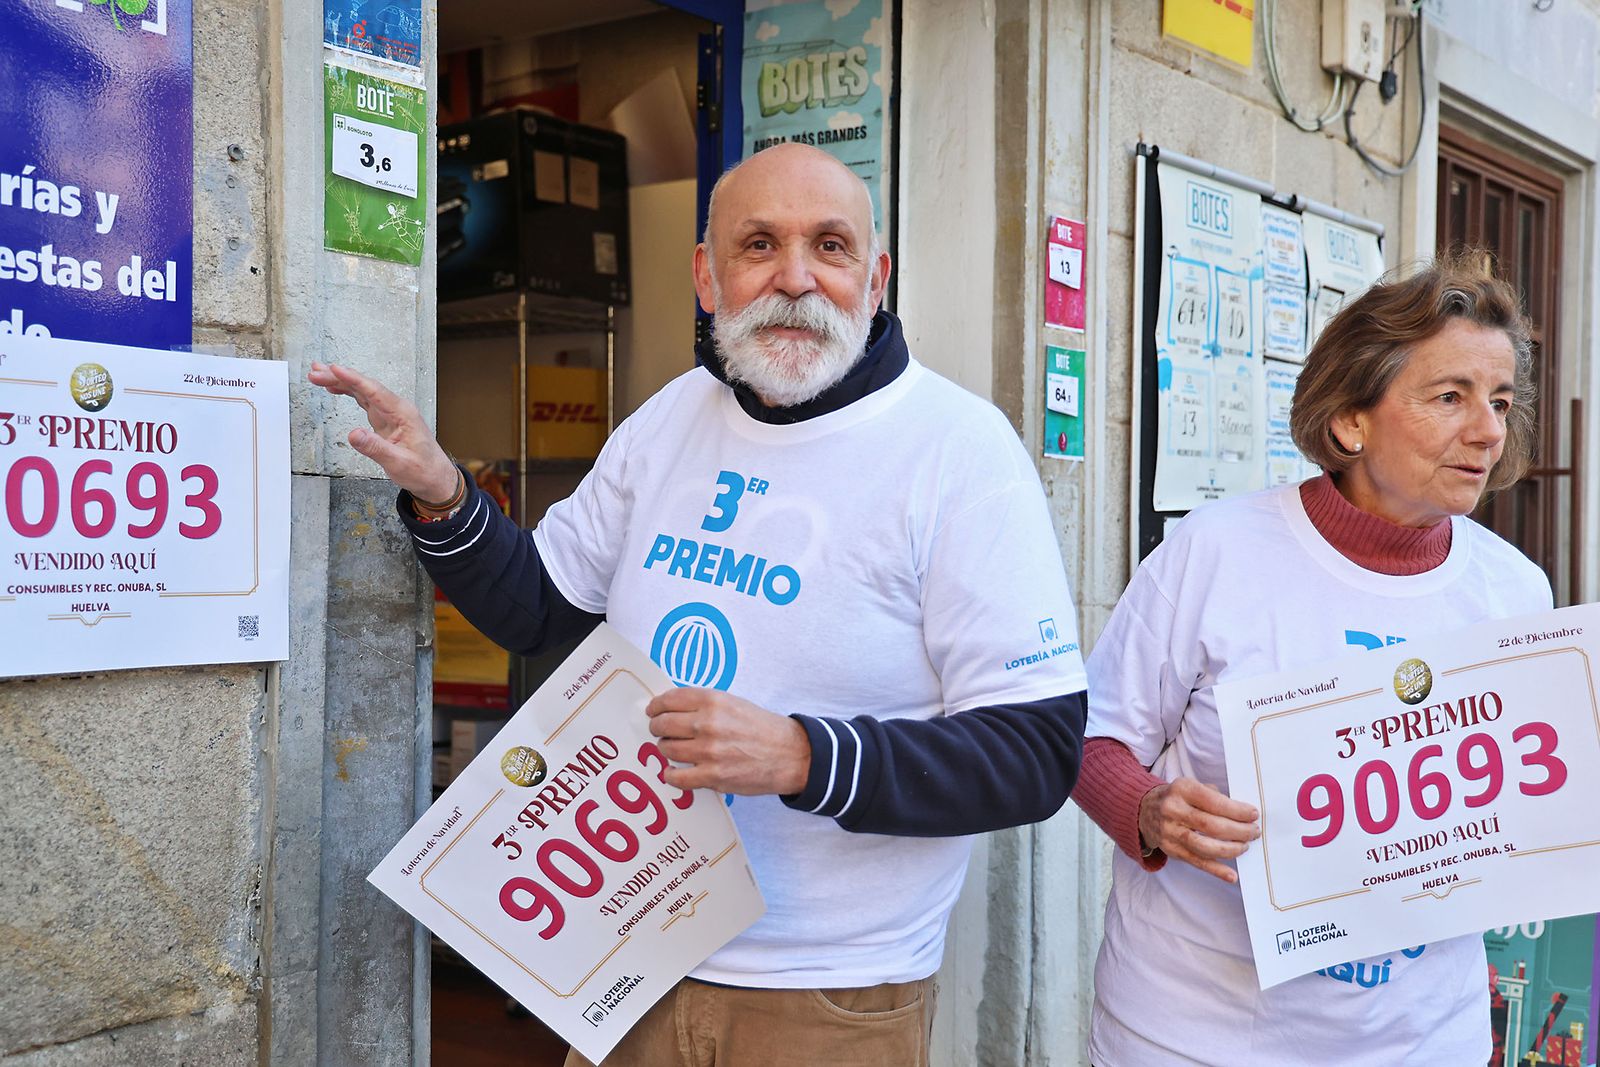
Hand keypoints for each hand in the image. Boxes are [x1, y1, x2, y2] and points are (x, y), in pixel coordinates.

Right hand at [307, 361, 459, 501]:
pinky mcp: (385, 420)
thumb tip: (354, 435)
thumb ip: (375, 448)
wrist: (436, 478)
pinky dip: (349, 392)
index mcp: (403, 414)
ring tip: (318, 375)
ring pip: (363, 391)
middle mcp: (397, 409)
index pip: (374, 391)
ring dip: (341, 382)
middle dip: (340, 377)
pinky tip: (336, 388)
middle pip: (365, 387)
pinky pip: (364, 400)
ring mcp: (390, 413)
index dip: (353, 379)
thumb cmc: (423, 470)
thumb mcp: (398, 463)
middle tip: (316, 372)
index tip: (334, 369)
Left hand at [645, 688, 810, 796]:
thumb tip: (673, 709)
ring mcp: (709, 751)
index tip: (652, 711)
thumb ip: (704, 704)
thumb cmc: (761, 728)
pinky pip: (677, 777)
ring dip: (665, 750)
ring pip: (667, 749)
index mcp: (713, 701)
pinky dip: (671, 775)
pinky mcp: (713, 776)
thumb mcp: (734, 703)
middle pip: (662, 725)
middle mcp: (708, 723)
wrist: (790, 754)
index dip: (656, 706)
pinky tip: (674, 772)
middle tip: (660, 732)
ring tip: (673, 750)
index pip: (670, 700)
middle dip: (657, 728)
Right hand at [1138, 776, 1259, 882]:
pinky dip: (1216, 870)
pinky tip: (1231, 875)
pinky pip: (1196, 862)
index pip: (1214, 802)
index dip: (1237, 810)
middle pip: (1211, 825)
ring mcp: (1170, 832)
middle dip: (1238, 831)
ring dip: (1230, 849)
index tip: (1253, 815)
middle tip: (1253, 832)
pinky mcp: (1171, 850)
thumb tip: (1242, 814)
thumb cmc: (1177, 798)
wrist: (1142, 810)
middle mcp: (1173, 810)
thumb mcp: (1191, 786)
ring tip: (1245, 846)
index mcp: (1181, 789)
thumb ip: (1214, 796)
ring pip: (1204, 847)